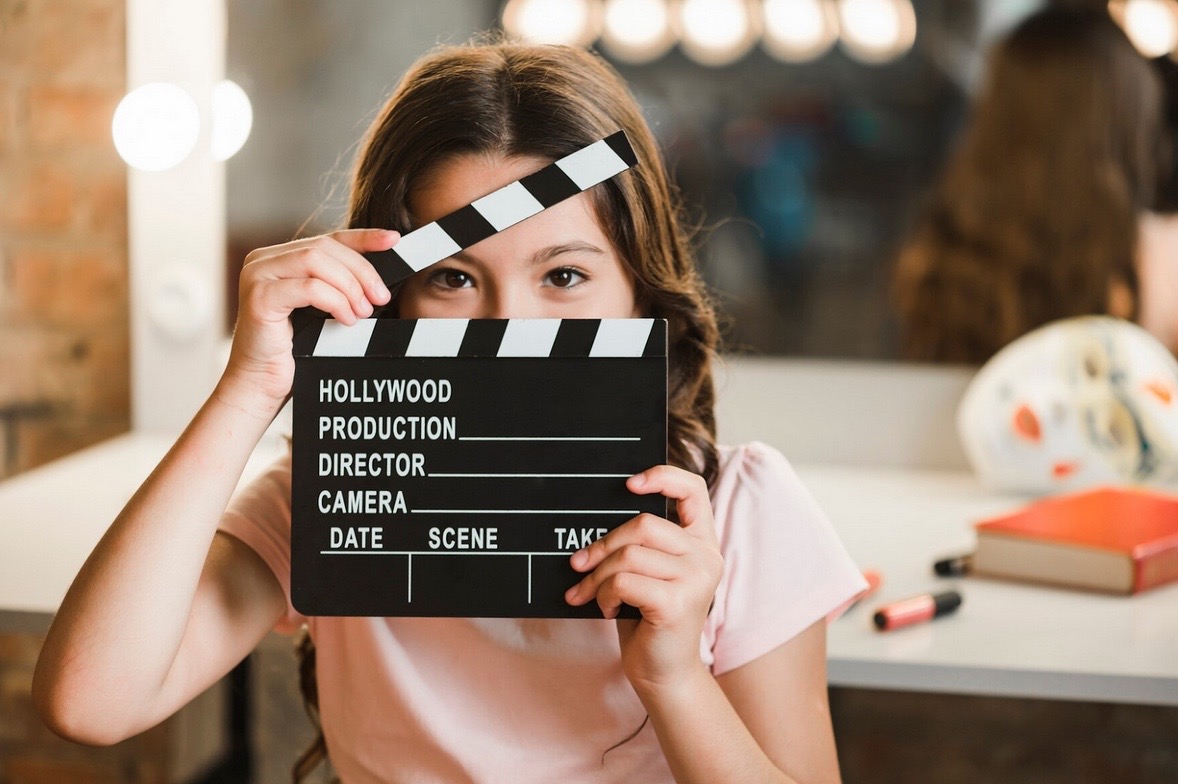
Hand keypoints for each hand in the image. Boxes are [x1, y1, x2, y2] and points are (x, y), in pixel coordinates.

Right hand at [219, 229, 397, 414]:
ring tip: (363, 310)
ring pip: (316, 261)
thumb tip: (377, 277)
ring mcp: (257, 276)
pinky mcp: (259, 298)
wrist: (261, 383)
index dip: (363, 238)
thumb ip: (337, 285)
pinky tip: (346, 319)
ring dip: (349, 286)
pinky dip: (335, 301)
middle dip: (360, 270)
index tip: (392, 240)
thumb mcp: (320, 309)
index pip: (327, 239)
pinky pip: (309, 288)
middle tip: (380, 296)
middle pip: (324, 247)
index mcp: (278, 258)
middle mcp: (263, 260)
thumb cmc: (292, 350)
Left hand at [565, 465, 722, 693]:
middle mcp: (707, 557)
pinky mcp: (677, 603)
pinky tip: (609, 610)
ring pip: (628, 554)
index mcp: (702, 542)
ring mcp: (696, 579)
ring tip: (590, 594)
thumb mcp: (649, 573)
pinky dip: (604, 595)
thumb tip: (594, 524)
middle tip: (579, 566)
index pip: (694, 490)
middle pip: (643, 524)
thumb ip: (640, 545)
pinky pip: (623, 581)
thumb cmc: (649, 620)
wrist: (663, 673)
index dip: (662, 476)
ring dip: (597, 577)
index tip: (629, 484)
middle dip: (602, 546)